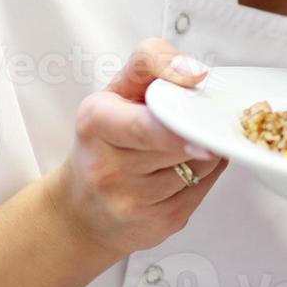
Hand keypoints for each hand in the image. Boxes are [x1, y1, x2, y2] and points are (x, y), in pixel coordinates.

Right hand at [50, 38, 228, 255]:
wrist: (82, 208)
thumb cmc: (107, 138)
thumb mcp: (119, 89)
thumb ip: (154, 62)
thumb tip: (195, 72)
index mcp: (95, 123)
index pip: (142, 125)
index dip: (175, 128)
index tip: (199, 125)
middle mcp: (106, 168)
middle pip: (180, 143)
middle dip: (196, 129)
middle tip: (196, 121)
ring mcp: (130, 202)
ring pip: (199, 165)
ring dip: (204, 151)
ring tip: (180, 147)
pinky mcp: (157, 224)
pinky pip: (204, 189)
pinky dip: (204, 175)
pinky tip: (181, 171)